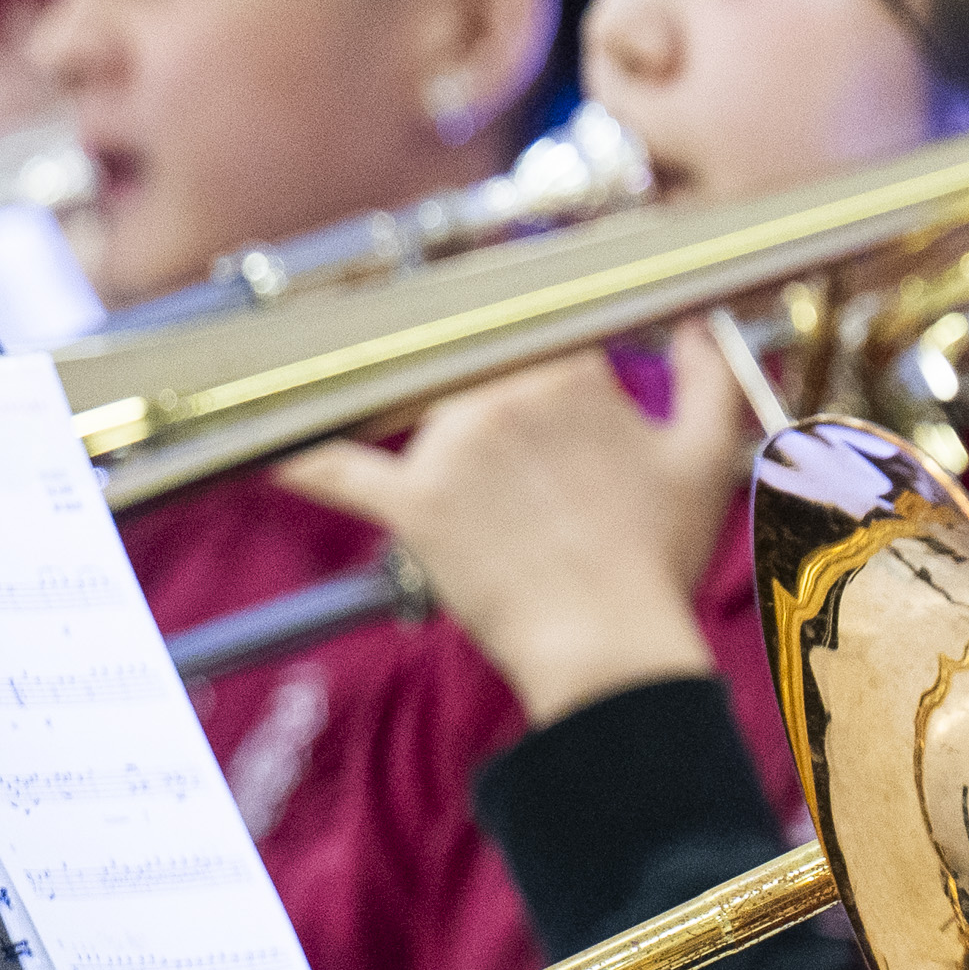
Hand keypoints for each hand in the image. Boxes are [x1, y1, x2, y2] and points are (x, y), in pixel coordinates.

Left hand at [275, 322, 755, 724]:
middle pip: (477, 365)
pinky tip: (258, 445)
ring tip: (502, 507)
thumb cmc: (657, 559)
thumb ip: (710, 376)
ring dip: (454, 446)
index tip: (539, 362)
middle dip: (494, 399)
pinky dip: (301, 459)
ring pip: (430, 415)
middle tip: (522, 451)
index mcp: (572, 370)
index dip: (537, 341)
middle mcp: (502, 391)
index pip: (539, 321)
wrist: (608, 648)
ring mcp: (448, 445)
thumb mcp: (707, 458)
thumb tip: (700, 324)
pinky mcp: (411, 503)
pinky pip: (342, 471)